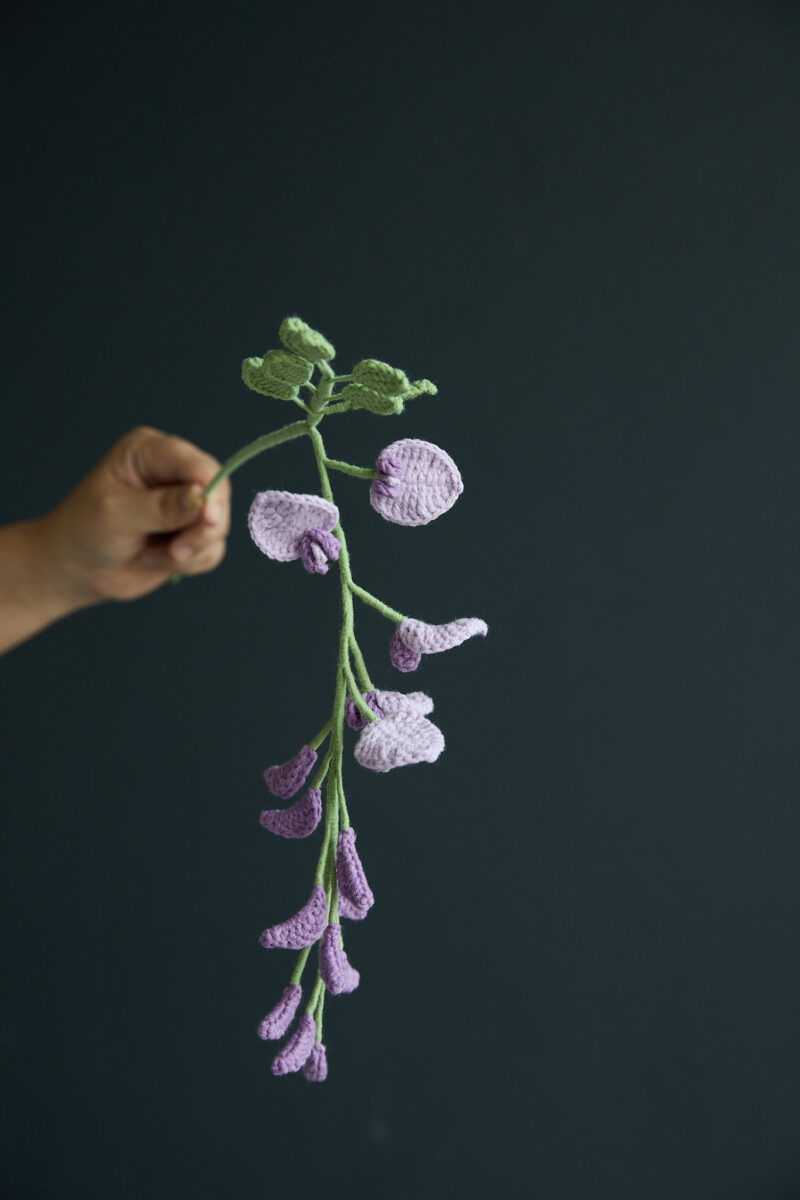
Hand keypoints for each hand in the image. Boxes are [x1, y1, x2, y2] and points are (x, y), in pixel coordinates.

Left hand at [36, 425, 232, 605]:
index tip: (207, 517)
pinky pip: (213, 550)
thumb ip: (161, 506)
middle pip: (218, 493)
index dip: (210, 488)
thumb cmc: (84, 530)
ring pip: (218, 525)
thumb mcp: (116, 513)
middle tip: (177, 549)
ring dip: (193, 548)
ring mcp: (185, 505)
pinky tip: (158, 560)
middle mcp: (173, 473)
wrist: (76, 570)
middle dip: (203, 527)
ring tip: (157, 555)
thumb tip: (202, 498)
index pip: (196, 463)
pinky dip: (191, 562)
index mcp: (151, 452)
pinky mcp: (191, 534)